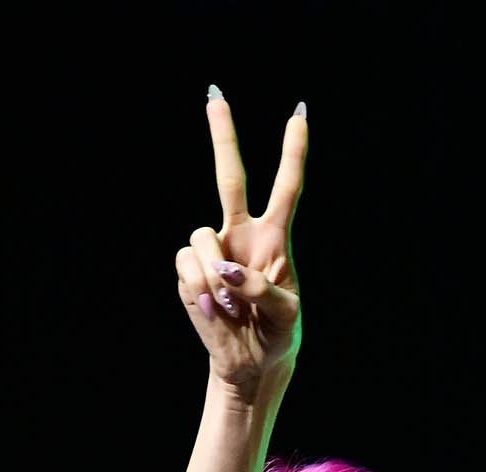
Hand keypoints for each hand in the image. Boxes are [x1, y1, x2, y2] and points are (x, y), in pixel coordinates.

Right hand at [175, 92, 306, 398]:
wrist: (249, 364)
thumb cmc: (277, 335)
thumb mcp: (286, 315)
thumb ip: (264, 289)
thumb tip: (228, 271)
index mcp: (275, 237)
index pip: (286, 187)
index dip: (293, 151)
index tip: (298, 113)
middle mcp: (241, 234)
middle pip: (230, 176)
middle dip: (222, 135)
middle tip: (214, 94)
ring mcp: (213, 252)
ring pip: (202, 237)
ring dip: (214, 276)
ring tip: (230, 309)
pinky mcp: (189, 273)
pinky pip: (187, 267)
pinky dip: (200, 291)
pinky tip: (213, 311)